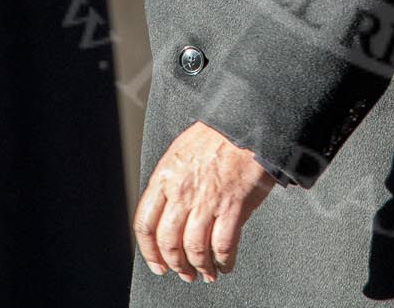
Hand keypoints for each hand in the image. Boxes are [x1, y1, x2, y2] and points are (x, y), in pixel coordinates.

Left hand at [133, 121, 276, 283]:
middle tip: (183, 272)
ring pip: (194, 248)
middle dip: (175, 263)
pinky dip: (223, 260)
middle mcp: (183, 192)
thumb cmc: (218, 133)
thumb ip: (171, 181)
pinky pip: (223, 244)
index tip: (157, 263)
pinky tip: (225, 263)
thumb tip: (169, 210)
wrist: (247, 121)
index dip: (149, 251)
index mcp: (165, 177)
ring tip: (205, 272)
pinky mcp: (233, 205)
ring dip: (199, 266)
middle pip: (169, 241)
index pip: (145, 224)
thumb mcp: (181, 152)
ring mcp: (207, 200)